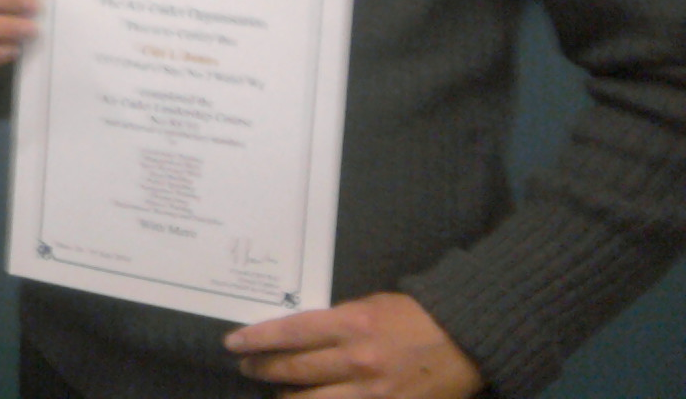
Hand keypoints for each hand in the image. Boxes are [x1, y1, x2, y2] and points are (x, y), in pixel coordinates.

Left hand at [225, 292, 484, 397]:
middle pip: (294, 370)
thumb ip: (333, 324)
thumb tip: (296, 338)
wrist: (464, 340)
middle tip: (247, 367)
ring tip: (274, 390)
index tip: (232, 344)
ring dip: (285, 396)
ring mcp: (372, 393)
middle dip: (263, 369)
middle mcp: (356, 360)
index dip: (257, 340)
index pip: (290, 333)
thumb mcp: (368, 307)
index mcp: (350, 325)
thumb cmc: (412, 316)